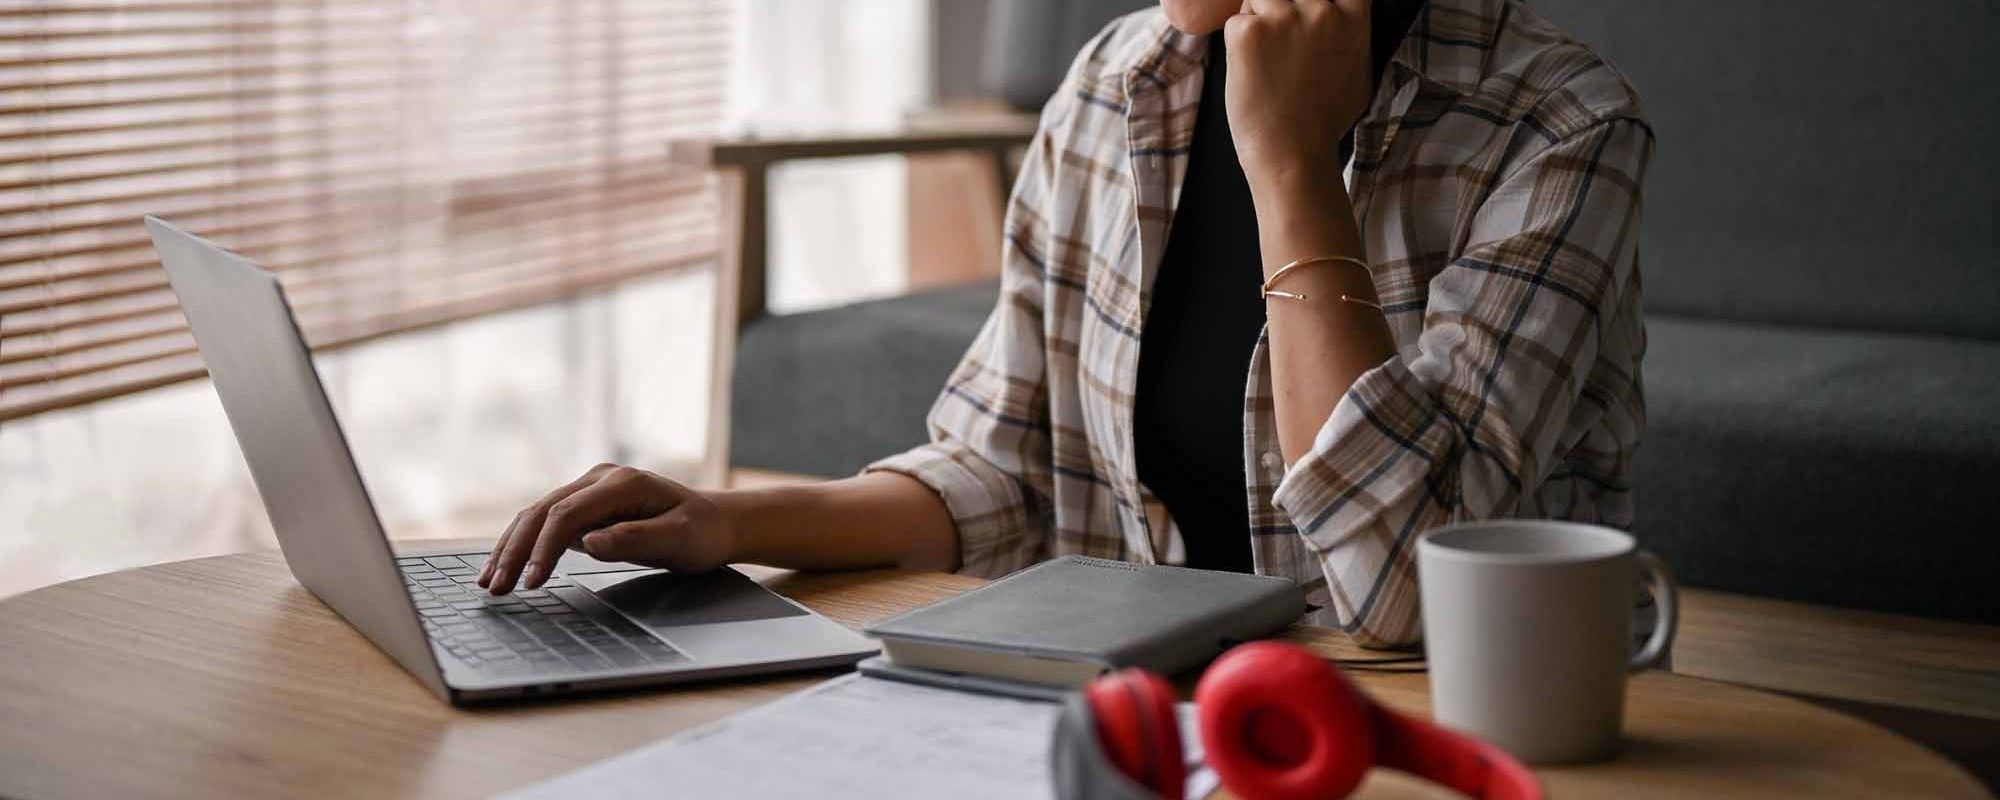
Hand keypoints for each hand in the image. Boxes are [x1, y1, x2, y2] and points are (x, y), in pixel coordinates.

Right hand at [477, 463, 736, 593]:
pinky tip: (505, 566)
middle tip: (495, 588)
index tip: (530, 581)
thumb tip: (589, 542)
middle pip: (543, 511)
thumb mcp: (679, 539)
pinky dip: (523, 545)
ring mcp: (589, 490)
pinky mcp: (584, 506)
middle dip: (515, 551)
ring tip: (489, 582)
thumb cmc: (702, 533)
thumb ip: (636, 538)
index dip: (544, 548)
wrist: (715, 522)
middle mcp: (600, 479)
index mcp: (622, 483)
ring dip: (511, 548)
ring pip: (537, 515)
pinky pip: (546, 523)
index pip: (568, 514)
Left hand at [1223, 0, 1372, 195]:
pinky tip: (1251, 75)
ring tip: (1264, 63)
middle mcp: (1321, 9)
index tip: (1304, 11)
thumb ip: (1349, 34)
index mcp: (1352, 16)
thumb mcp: (1358, 71)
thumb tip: (1343, 18)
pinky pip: (1234, 23)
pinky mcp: (1249, 33)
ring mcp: (1284, 18)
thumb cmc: (1324, 123)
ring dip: (1255, 22)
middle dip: (1278, 6)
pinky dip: (1236, 46)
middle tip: (1276, 44)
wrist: (1296, 156)